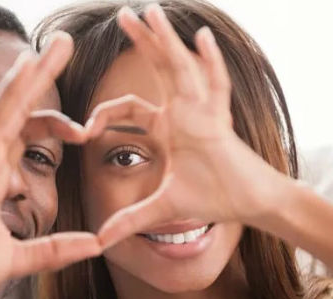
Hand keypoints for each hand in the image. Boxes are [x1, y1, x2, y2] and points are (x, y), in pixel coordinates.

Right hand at [0, 33, 100, 298]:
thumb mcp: (17, 258)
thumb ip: (54, 251)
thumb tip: (94, 245)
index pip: (26, 135)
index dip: (55, 124)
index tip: (84, 133)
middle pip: (21, 110)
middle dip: (44, 79)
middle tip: (65, 46)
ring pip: (10, 105)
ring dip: (35, 72)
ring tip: (59, 44)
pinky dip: (12, 90)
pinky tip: (30, 63)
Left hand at [92, 4, 288, 247]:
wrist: (250, 204)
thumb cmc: (212, 199)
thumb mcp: (161, 209)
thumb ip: (130, 221)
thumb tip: (100, 241)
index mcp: (167, 127)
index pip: (129, 107)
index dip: (104, 112)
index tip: (83, 128)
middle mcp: (183, 112)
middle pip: (159, 68)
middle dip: (143, 41)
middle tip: (124, 13)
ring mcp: (203, 112)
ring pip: (182, 68)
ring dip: (167, 40)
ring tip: (151, 11)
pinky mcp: (220, 122)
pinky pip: (215, 87)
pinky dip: (210, 63)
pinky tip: (201, 37)